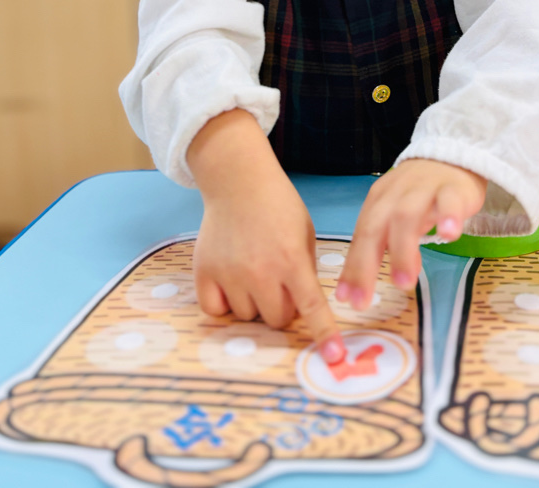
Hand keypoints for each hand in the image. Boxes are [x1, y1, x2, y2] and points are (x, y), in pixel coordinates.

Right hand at [188, 109, 344, 363]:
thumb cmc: (278, 205)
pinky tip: (231, 281)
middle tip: (278, 283)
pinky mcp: (204, 272)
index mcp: (291, 260)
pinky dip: (225, 304)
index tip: (334, 357)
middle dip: (282, 308)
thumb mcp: (305, 234)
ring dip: (253, 304)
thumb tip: (302, 309)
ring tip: (252, 272)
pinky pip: (216, 311)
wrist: (238, 181)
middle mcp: (260, 271)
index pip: (311, 307)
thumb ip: (305, 271)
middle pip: (276, 320)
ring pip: (247, 318)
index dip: (323, 334)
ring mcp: (229, 273)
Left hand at [337, 159, 485, 307]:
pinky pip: (449, 200)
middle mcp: (394, 196)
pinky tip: (450, 235)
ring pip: (408, 216)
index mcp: (377, 203)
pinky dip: (448, 216)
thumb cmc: (418, 194)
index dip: (352, 268)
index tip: (346, 300)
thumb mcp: (396, 217)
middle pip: (375, 227)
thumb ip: (386, 246)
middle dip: (367, 264)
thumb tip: (380, 283)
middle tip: (365, 300)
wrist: (449, 156)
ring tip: (404, 282)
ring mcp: (423, 189)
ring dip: (403, 250)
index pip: (360, 236)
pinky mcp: (452, 188)